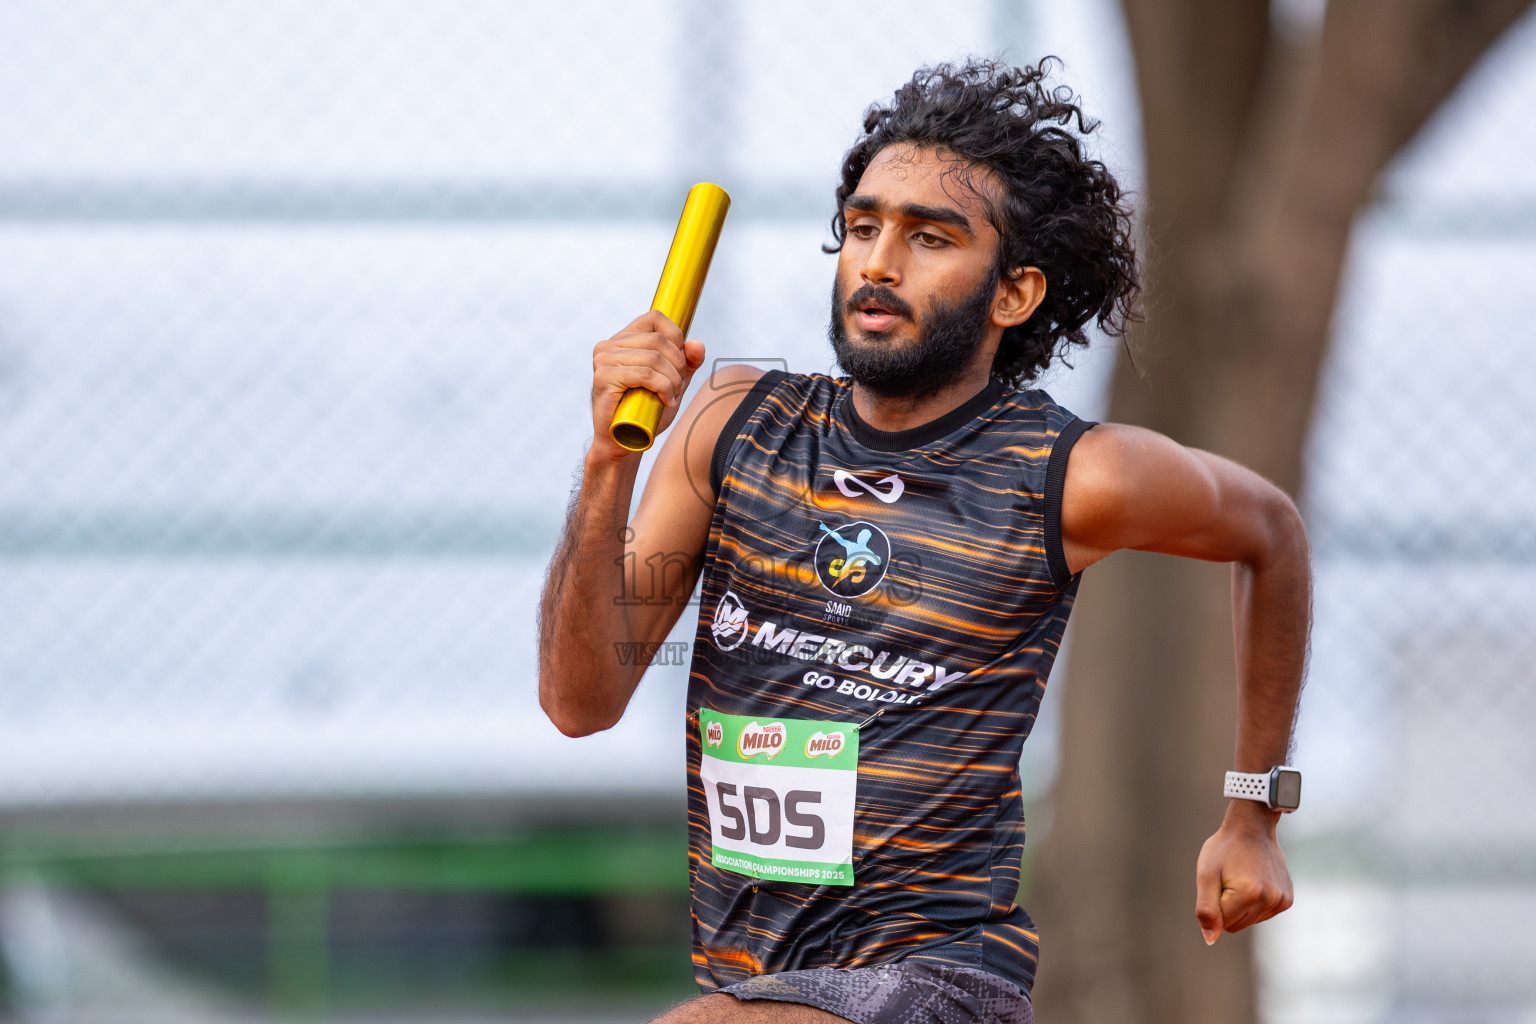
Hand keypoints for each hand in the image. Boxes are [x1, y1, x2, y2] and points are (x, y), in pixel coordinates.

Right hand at [590, 311, 705, 461]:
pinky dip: (663, 387)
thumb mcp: (672, 383)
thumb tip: (697, 344)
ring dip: (672, 380)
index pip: (654, 318)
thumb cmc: (646, 413)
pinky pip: (644, 374)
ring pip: (654, 358)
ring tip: (672, 398)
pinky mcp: (603, 378)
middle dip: (677, 365)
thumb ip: (686, 363)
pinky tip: (666, 401)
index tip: (681, 364)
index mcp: (622, 340)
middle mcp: (608, 345)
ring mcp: (603, 360)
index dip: (676, 337)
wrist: (623, 443)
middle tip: (678, 388)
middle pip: (658, 340)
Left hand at [1194, 801, 1293, 943]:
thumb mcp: (1206, 875)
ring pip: (1249, 921)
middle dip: (1227, 906)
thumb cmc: (1224, 849)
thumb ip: (1206, 909)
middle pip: (1237, 925)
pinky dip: (1254, 902)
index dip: (1215, 903)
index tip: (1219, 881)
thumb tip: (1211, 939)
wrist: (1252, 828)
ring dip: (1241, 905)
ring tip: (1242, 877)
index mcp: (1248, 895)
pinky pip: (1262, 914)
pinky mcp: (1287, 900)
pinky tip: (1255, 881)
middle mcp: (1270, 901)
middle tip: (1230, 878)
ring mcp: (1281, 901)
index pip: (1222, 923)